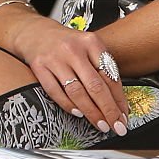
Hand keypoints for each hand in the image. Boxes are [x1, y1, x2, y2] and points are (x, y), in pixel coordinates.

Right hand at [12, 16, 130, 135]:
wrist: (34, 31)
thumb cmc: (67, 43)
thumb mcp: (88, 47)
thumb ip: (102, 69)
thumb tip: (118, 103)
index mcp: (90, 42)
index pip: (110, 76)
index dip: (119, 100)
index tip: (124, 116)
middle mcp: (73, 49)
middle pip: (95, 86)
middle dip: (108, 110)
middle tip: (117, 127)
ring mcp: (54, 58)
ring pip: (76, 92)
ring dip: (91, 112)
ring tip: (101, 124)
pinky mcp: (38, 66)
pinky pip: (55, 92)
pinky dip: (68, 105)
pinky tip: (78, 113)